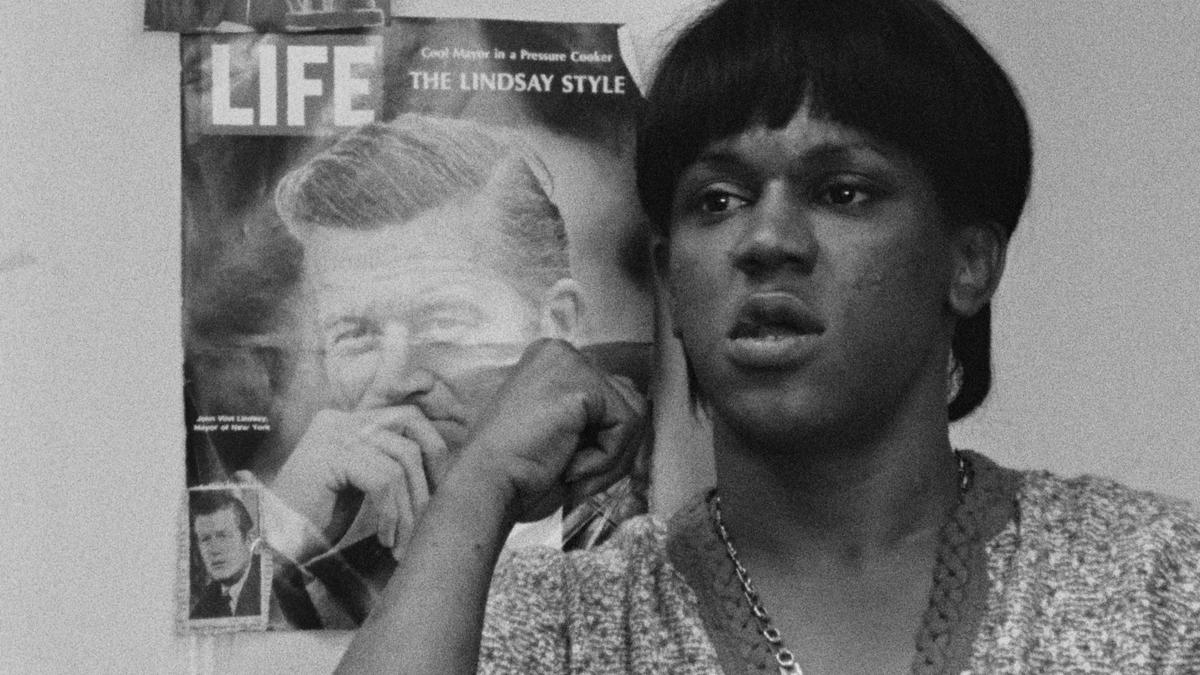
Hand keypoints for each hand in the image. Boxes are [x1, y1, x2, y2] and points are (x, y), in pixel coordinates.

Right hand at [269, 404, 448, 553]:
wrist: (269, 545)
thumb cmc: (315, 520)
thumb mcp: (360, 484)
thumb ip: (390, 466)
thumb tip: (443, 470)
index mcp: (349, 420)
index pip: (409, 418)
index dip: (434, 451)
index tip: (440, 491)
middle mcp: (341, 419)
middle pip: (412, 428)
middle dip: (429, 474)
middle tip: (429, 518)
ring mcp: (333, 434)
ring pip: (401, 461)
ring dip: (410, 507)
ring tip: (401, 541)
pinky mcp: (329, 455)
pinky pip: (383, 480)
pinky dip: (391, 513)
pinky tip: (384, 538)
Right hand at [454, 338, 647, 524]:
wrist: (486, 486)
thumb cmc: (515, 472)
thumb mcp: (561, 431)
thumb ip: (597, 415)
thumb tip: (642, 413)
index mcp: (551, 362)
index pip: (612, 395)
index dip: (604, 440)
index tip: (567, 464)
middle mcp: (561, 352)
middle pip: (628, 402)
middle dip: (611, 449)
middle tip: (570, 471)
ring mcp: (571, 363)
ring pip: (633, 415)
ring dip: (609, 457)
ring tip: (569, 468)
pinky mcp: (582, 384)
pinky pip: (626, 426)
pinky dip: (606, 458)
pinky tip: (568, 464)